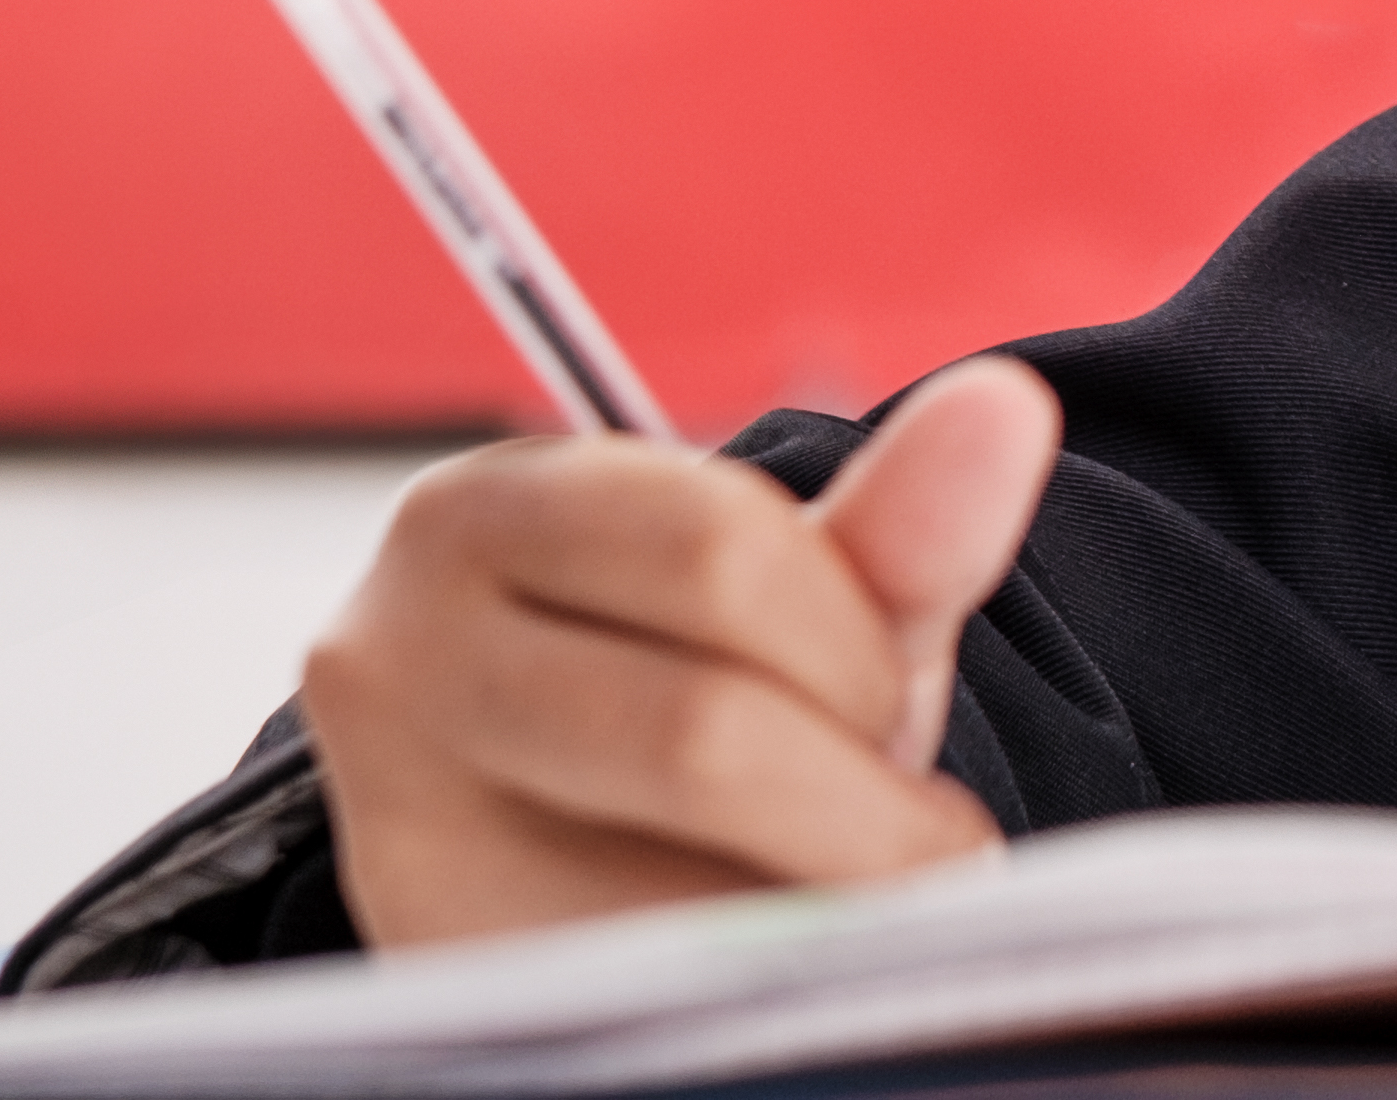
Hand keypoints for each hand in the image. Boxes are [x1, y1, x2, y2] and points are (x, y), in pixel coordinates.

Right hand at [300, 356, 1061, 947]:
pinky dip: (740, 988)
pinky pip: (630, 992)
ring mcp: (390, 826)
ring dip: (809, 914)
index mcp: (480, 511)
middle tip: (919, 850)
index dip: (851, 652)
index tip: (892, 712)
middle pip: (697, 733)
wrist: (557, 838)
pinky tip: (777, 967)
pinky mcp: (432, 958)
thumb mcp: (799, 601)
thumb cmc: (693, 686)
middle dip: (857, 807)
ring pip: (664, 897)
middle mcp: (388, 654)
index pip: (718, 553)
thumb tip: (1008, 404)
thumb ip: (900, 522)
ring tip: (858, 910)